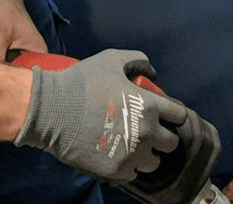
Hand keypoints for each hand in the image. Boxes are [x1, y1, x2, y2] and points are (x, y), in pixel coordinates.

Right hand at [14, 49, 187, 182]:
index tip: (164, 113)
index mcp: (149, 105)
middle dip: (163, 135)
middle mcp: (145, 132)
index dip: (173, 113)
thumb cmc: (83, 82)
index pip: (179, 116)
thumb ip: (138, 60)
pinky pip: (134, 174)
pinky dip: (129, 165)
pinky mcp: (115, 170)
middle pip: (171, 143)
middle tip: (148, 129)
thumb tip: (151, 72)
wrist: (52, 110)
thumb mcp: (112, 59)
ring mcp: (131, 154)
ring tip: (134, 143)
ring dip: (147, 153)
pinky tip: (119, 153)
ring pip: (154, 162)